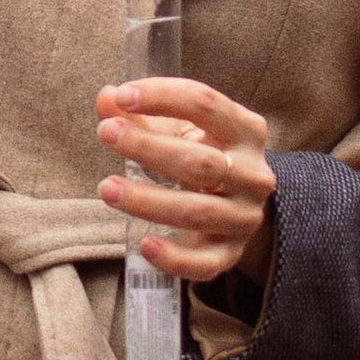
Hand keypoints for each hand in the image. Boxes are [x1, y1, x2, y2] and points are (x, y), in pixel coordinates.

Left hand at [94, 78, 276, 291]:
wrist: (236, 206)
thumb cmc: (202, 155)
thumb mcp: (179, 129)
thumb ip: (143, 114)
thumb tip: (107, 99)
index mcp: (245, 131)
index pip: (206, 105)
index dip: (163, 96)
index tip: (122, 96)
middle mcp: (252, 174)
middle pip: (200, 161)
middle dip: (148, 147)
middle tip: (107, 134)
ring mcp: (244, 217)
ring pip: (197, 211)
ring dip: (147, 200)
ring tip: (107, 188)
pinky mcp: (230, 254)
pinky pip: (204, 263)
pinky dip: (173, 256)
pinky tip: (144, 244)